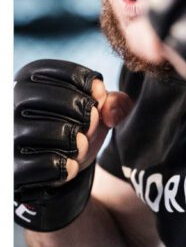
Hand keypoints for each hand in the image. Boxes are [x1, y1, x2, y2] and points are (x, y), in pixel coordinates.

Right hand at [14, 60, 131, 231]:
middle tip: (89, 128)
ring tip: (80, 149)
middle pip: (61, 100)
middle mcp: (11, 101)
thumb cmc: (74, 130)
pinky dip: (66, 167)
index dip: (93, 90)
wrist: (54, 172)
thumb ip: (114, 102)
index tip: (96, 105)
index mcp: (30, 78)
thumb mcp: (96, 111)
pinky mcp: (12, 166)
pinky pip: (46, 163)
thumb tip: (110, 108)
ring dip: (78, 144)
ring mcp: (8, 134)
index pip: (70, 74)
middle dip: (86, 116)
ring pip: (54, 131)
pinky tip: (69, 168)